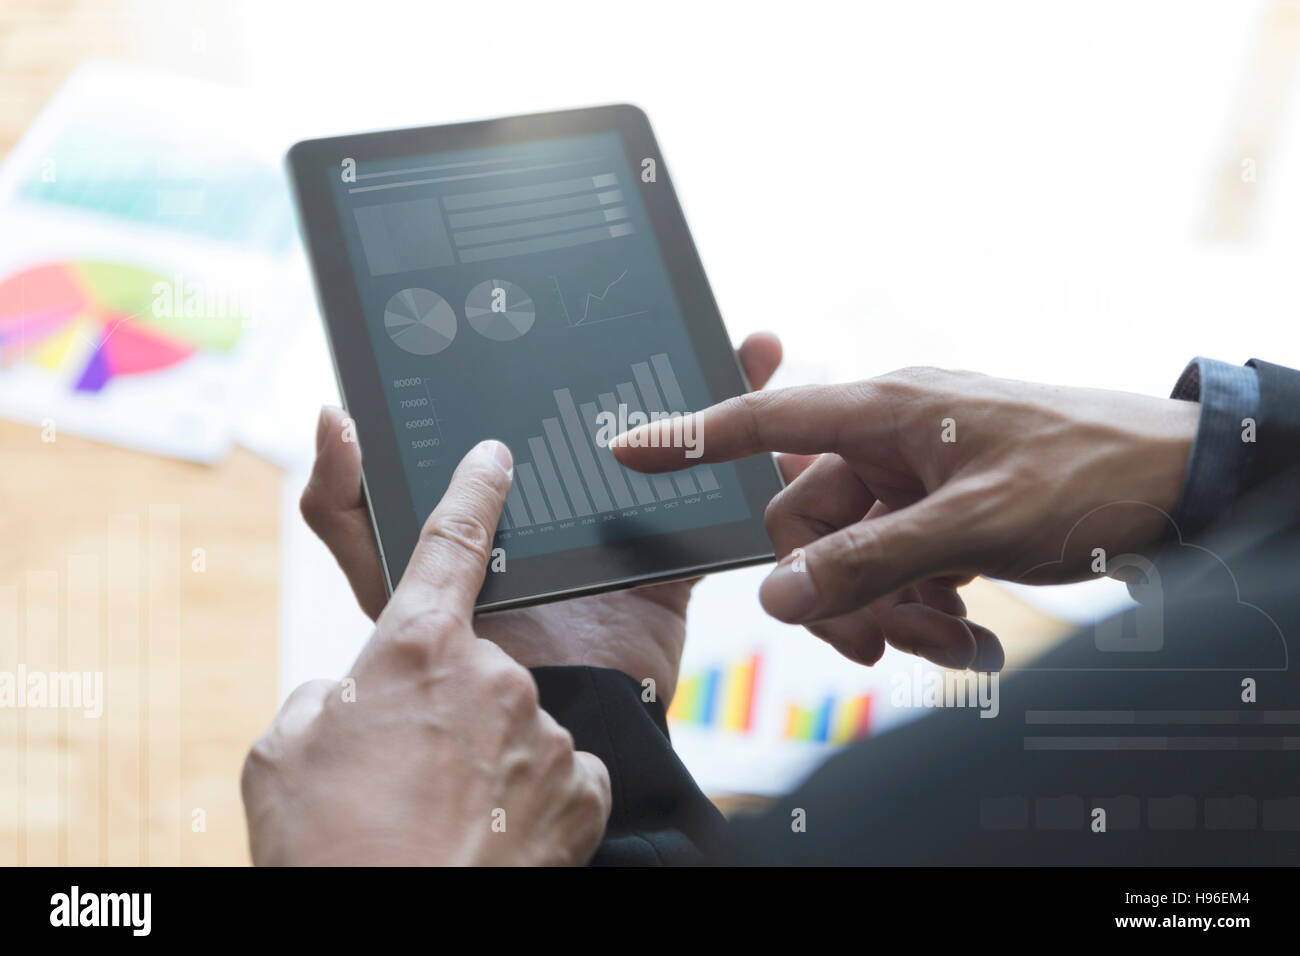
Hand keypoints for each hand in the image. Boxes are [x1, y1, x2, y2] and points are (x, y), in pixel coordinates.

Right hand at [244, 441, 610, 865]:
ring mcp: (545, 731)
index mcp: (414, 648)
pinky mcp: (583, 789)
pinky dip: (531, 797)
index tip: (495, 458)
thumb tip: (358, 690)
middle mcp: (494, 675)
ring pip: (516, 726)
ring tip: (446, 819)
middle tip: (410, 776)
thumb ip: (330, 692)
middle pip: (476, 669)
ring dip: (485, 761)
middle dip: (447, 710)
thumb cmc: (327, 848)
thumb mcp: (285, 752)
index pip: (451, 542)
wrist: (390, 940)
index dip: (474, 492)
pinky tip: (497, 832)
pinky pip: (560, 773)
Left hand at [301, 333, 783, 703]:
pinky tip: (758, 375)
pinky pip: (714, 481)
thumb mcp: (382, 577)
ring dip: (702, 379)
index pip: (511, 396)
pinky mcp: (670, 545)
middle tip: (651, 295)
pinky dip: (744, 438)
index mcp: (492, 491)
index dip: (530, 339)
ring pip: (664, 431)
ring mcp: (619, 514)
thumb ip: (347, 509)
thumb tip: (334, 413)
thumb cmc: (465, 654)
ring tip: (728, 336)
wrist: (564, 718)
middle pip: (596, 401)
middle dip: (628, 344)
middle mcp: (556, 491)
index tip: (550, 280)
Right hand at [612, 367, 1198, 669]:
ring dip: (888, 607)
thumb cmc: (1085, 474)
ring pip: (855, 551)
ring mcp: (919, 473)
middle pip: (808, 518)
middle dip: (834, 589)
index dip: (692, 436)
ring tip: (949, 645)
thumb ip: (868, 560)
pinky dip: (920, 602)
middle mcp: (892, 436)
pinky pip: (898, 559)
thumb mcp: (971, 526)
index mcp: (886, 411)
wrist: (1181, 484)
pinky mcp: (945, 507)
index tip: (628, 448)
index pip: (766, 419)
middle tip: (878, 646)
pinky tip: (964, 632)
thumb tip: (778, 594)